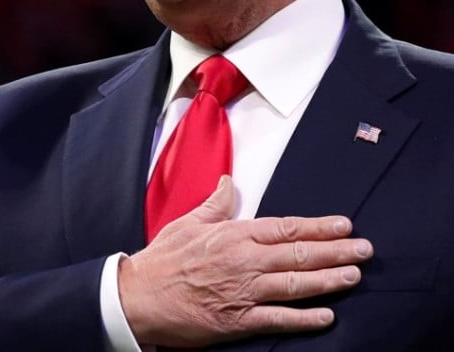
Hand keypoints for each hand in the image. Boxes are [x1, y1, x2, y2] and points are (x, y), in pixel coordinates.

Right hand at [118, 175, 372, 347]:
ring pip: (296, 285)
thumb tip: (227, 182)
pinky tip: (327, 316)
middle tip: (363, 249)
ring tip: (353, 276)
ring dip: (329, 281)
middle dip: (336, 251)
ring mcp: (243, 291)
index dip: (318, 226)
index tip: (343, 224)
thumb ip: (215, 204)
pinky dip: (305, 318)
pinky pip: (280, 319)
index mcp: (233, 234)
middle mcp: (243, 261)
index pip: (285, 227)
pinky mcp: (238, 320)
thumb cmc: (162, 260)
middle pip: (299, 254)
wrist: (138, 297)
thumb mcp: (187, 223)